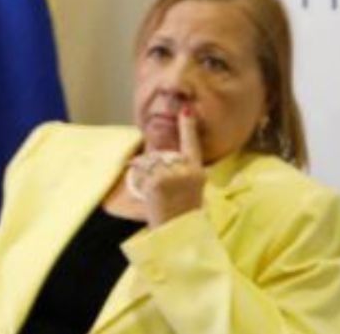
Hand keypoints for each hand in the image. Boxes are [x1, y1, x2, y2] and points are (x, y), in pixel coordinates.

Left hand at [129, 107, 207, 225]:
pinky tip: (152, 195)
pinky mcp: (157, 180)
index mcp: (198, 171)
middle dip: (156, 166)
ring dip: (149, 174)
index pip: (193, 144)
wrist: (180, 232)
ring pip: (151, 162)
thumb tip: (164, 157)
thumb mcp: (190, 189)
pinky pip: (142, 171)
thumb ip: (182, 170)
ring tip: (160, 195)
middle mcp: (187, 170)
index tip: (186, 108)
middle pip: (164, 154)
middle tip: (164, 190)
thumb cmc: (183, 213)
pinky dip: (141, 179)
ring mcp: (172, 174)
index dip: (188, 126)